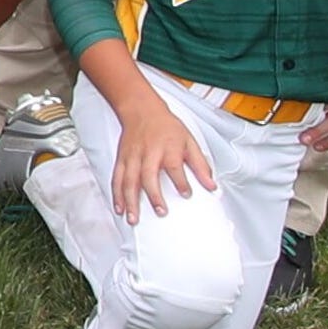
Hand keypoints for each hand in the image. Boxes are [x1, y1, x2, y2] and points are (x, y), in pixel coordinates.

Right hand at [106, 101, 212, 223]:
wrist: (142, 110)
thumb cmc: (166, 127)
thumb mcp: (189, 141)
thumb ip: (200, 165)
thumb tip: (211, 185)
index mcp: (167, 148)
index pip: (175, 167)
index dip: (181, 182)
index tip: (187, 194)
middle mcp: (148, 153)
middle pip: (148, 175)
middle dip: (154, 195)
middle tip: (161, 211)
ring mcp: (132, 157)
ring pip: (129, 180)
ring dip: (130, 201)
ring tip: (134, 218)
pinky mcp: (121, 159)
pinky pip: (117, 179)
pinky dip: (116, 195)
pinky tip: (119, 208)